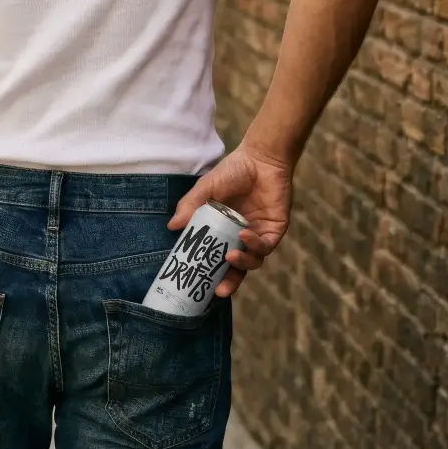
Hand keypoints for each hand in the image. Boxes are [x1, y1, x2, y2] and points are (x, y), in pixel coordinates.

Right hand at [168, 142, 292, 297]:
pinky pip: (265, 246)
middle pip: (236, 269)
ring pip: (253, 261)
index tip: (196, 282)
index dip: (208, 272)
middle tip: (219, 290)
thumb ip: (190, 206)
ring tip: (230, 256)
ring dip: (242, 262)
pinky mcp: (274, 230)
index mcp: (224, 231)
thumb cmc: (233, 171)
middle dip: (229, 282)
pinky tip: (244, 235)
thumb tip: (172, 227)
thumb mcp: (206, 188)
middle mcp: (241, 237)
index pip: (216, 258)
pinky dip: (255, 245)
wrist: (261, 158)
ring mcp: (258, 235)